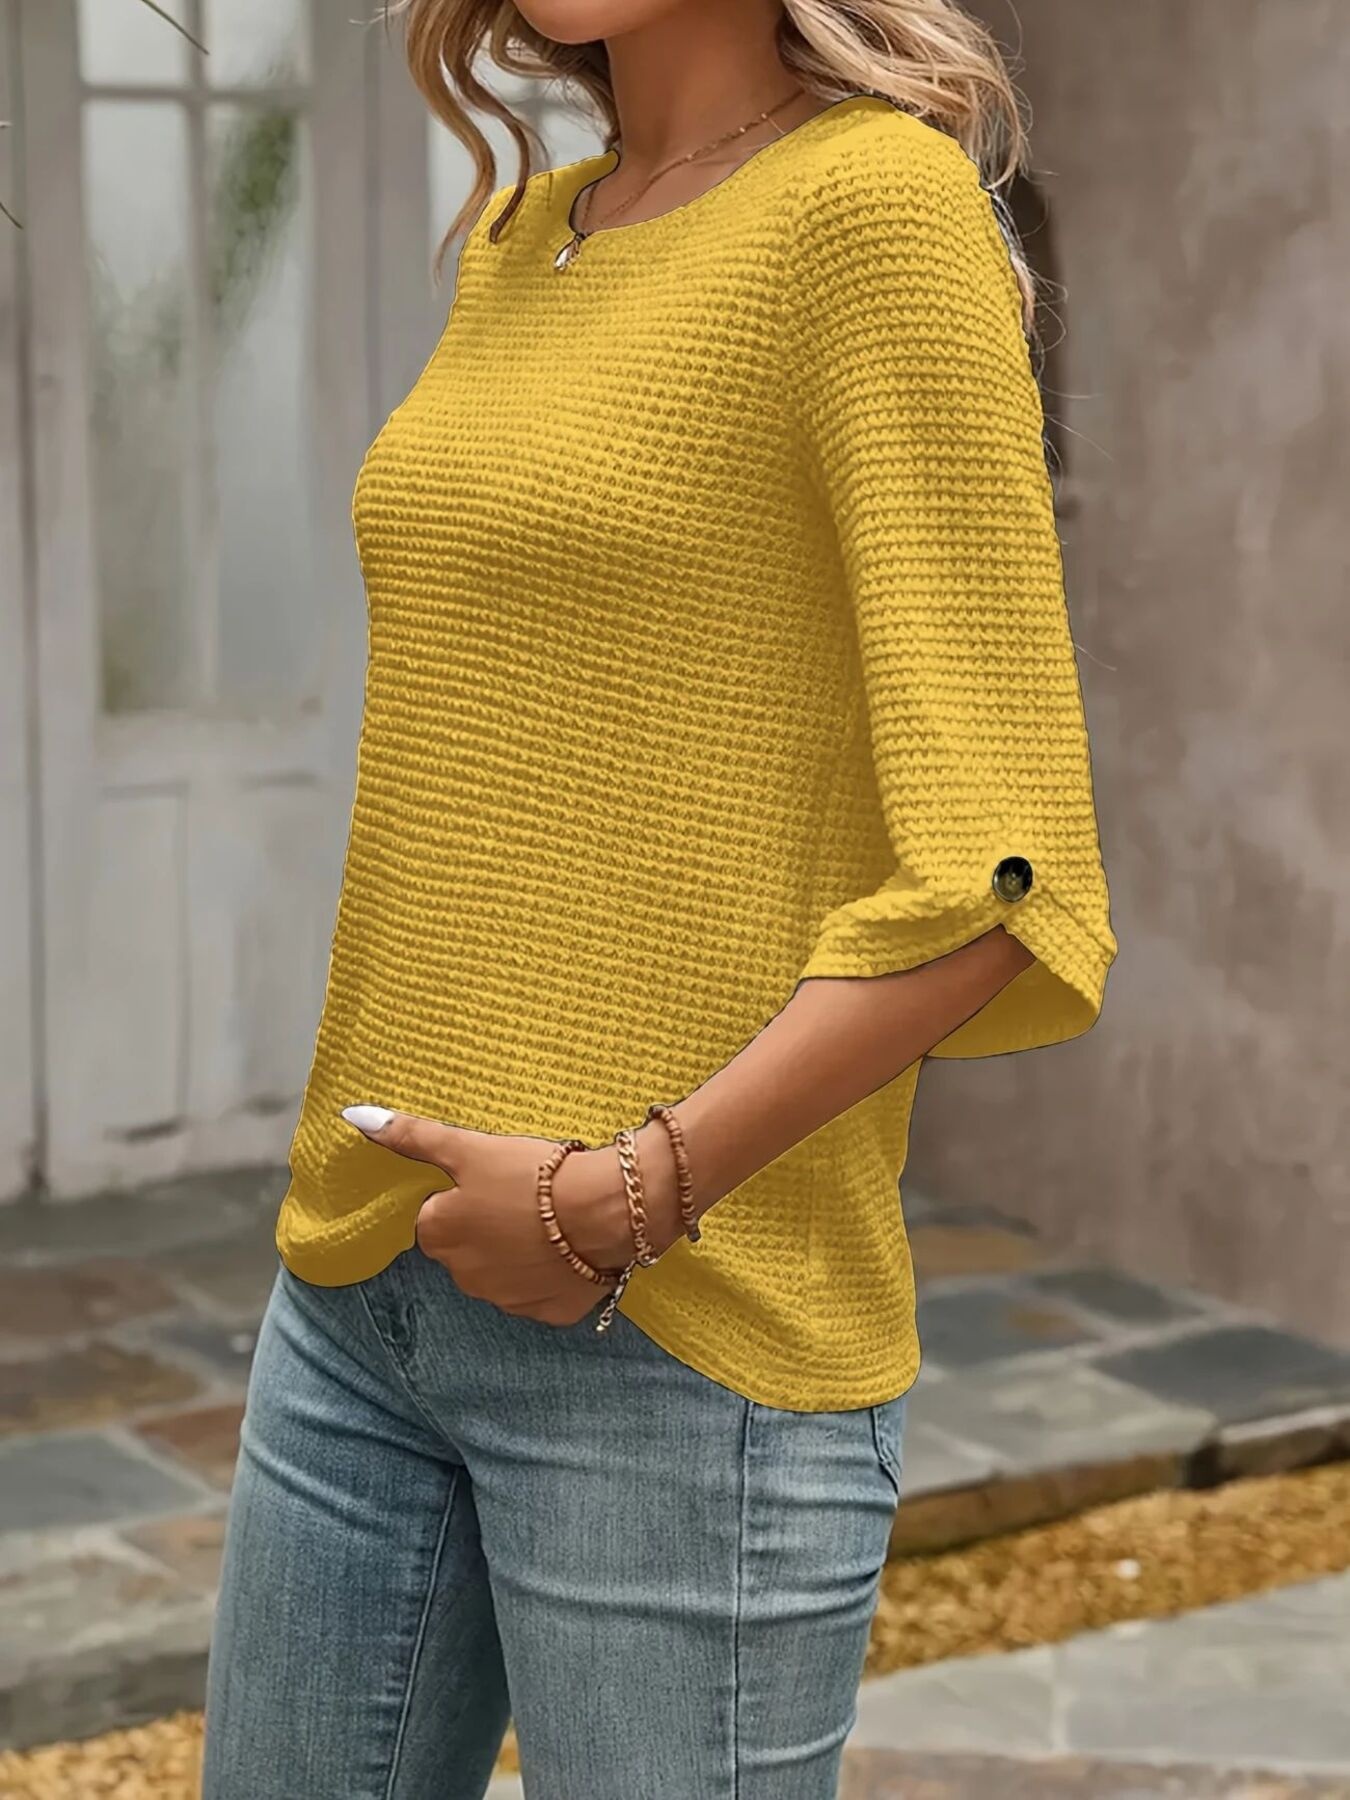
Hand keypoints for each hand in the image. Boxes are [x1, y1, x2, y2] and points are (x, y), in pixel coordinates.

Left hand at [338, 1106, 679, 1325]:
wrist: (606, 1211)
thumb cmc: (532, 1174)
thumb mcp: (468, 1147)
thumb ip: (411, 1136)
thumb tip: (354, 1116)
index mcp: (439, 1235)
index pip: (435, 1217)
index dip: (464, 1196)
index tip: (493, 1180)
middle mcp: (463, 1276)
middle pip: (467, 1247)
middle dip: (487, 1226)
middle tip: (523, 1196)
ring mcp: (506, 1300)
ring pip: (502, 1272)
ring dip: (517, 1251)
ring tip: (550, 1219)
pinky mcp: (548, 1313)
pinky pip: (540, 1291)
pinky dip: (550, 1274)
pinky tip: (569, 1247)